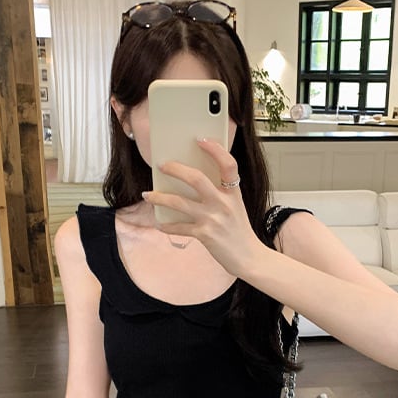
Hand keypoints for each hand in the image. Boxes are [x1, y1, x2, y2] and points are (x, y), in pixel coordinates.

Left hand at [143, 138, 264, 277]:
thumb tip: (191, 180)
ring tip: (147, 195)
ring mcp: (213, 219)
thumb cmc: (239, 231)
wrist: (250, 258)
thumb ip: (220, 193)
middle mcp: (223, 203)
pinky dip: (166, 225)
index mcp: (233, 192)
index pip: (228, 164)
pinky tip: (159, 223)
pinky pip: (178, 227)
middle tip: (162, 165)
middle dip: (175, 169)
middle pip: (196, 178)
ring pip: (179, 202)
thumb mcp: (235, 207)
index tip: (200, 139)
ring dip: (159, 198)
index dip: (215, 149)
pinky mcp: (205, 235)